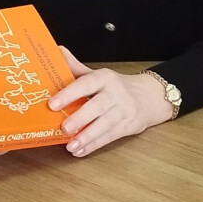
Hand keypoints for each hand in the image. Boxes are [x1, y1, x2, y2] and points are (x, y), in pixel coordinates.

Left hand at [49, 50, 173, 158]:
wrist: (150, 97)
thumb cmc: (116, 87)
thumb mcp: (98, 75)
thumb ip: (76, 67)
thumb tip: (57, 51)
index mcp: (104, 78)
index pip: (86, 84)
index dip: (69, 94)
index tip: (52, 104)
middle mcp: (115, 93)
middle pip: (97, 106)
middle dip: (80, 118)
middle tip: (64, 128)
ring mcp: (124, 110)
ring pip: (105, 124)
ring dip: (87, 136)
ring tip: (71, 145)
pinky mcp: (128, 126)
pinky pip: (110, 136)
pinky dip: (94, 145)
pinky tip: (80, 151)